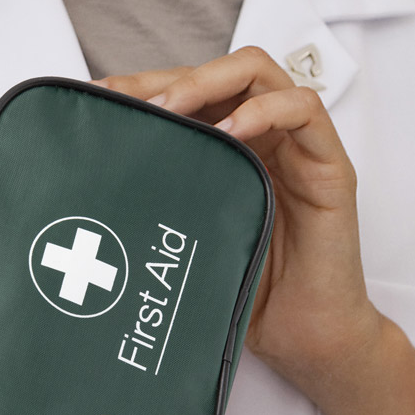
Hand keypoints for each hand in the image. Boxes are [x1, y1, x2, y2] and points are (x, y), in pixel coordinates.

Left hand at [94, 48, 379, 395]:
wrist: (304, 342)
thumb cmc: (246, 294)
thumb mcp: (184, 240)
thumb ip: (156, 202)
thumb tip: (84, 183)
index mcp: (229, 150)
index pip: (188, 91)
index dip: (144, 85)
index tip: (100, 99)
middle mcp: (263, 140)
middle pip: (218, 72)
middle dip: (168, 77)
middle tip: (129, 100)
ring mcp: (297, 148)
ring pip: (261, 74)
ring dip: (212, 79)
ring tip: (173, 106)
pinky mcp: (330, 167)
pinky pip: (306, 111)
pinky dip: (267, 108)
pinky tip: (233, 128)